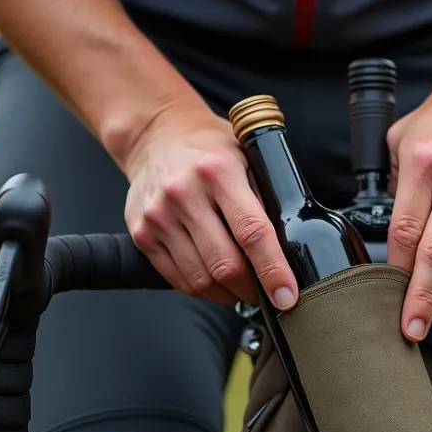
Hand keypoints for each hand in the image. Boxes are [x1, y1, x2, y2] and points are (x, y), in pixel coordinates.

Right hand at [122, 105, 297, 309]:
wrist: (156, 135)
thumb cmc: (210, 149)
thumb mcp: (247, 157)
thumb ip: (266, 198)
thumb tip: (290, 250)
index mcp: (218, 172)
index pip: (252, 233)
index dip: (273, 270)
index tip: (286, 296)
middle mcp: (184, 194)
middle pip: (225, 264)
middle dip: (252, 289)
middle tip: (268, 293)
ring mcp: (158, 216)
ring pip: (200, 279)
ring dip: (228, 293)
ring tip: (242, 288)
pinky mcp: (142, 233)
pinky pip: (178, 279)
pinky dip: (203, 288)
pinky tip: (216, 281)